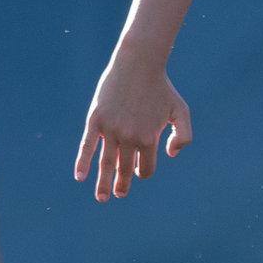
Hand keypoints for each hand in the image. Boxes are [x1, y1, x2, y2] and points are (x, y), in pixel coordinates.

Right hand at [75, 47, 193, 200]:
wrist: (138, 65)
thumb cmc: (161, 89)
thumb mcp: (181, 111)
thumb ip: (183, 135)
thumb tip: (170, 155)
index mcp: (150, 138)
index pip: (146, 167)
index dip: (144, 172)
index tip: (140, 172)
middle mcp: (130, 137)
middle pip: (125, 169)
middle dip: (122, 185)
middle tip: (119, 195)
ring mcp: (111, 130)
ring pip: (106, 163)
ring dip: (103, 183)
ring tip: (102, 198)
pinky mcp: (95, 121)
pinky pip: (86, 146)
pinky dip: (82, 162)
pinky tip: (79, 177)